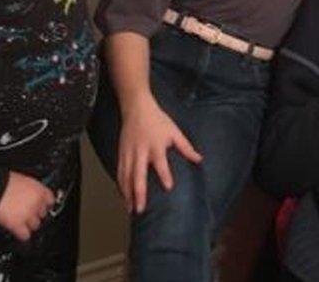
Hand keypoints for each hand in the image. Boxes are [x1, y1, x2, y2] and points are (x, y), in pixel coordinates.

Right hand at [0, 171, 55, 241]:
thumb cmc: (2, 182)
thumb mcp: (22, 180)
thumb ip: (29, 190)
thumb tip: (28, 194)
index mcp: (39, 190)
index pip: (51, 200)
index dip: (45, 205)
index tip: (42, 207)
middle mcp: (37, 203)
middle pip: (43, 214)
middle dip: (35, 215)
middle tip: (27, 214)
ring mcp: (28, 215)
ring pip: (35, 226)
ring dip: (28, 225)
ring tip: (21, 222)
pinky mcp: (17, 225)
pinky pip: (25, 235)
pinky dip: (21, 234)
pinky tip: (18, 231)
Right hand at [116, 96, 201, 213]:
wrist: (136, 108)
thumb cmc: (157, 120)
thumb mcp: (174, 132)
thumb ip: (186, 147)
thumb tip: (199, 159)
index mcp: (155, 146)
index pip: (160, 163)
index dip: (164, 174)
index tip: (168, 187)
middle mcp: (140, 152)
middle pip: (138, 175)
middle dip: (138, 193)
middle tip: (140, 209)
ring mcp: (128, 154)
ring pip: (125, 177)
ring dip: (127, 194)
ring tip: (131, 209)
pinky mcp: (120, 154)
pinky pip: (119, 173)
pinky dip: (120, 186)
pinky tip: (123, 196)